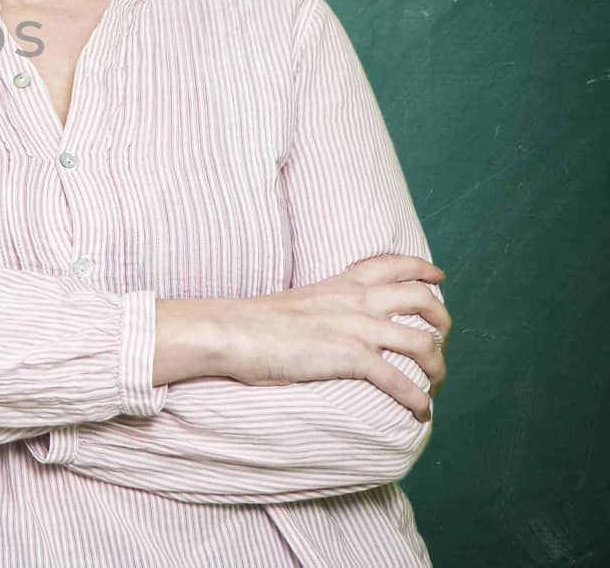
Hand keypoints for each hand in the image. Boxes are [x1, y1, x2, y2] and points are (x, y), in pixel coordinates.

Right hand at [220, 254, 451, 421]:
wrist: (234, 331)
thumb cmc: (254, 322)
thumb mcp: (297, 301)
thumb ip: (322, 305)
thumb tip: (325, 324)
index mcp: (342, 284)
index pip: (394, 265)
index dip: (423, 270)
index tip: (438, 277)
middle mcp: (358, 301)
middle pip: (422, 299)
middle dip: (443, 320)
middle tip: (441, 339)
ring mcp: (358, 328)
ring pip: (423, 342)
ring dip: (438, 366)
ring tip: (436, 383)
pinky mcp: (352, 357)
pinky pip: (401, 381)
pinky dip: (418, 399)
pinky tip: (422, 412)